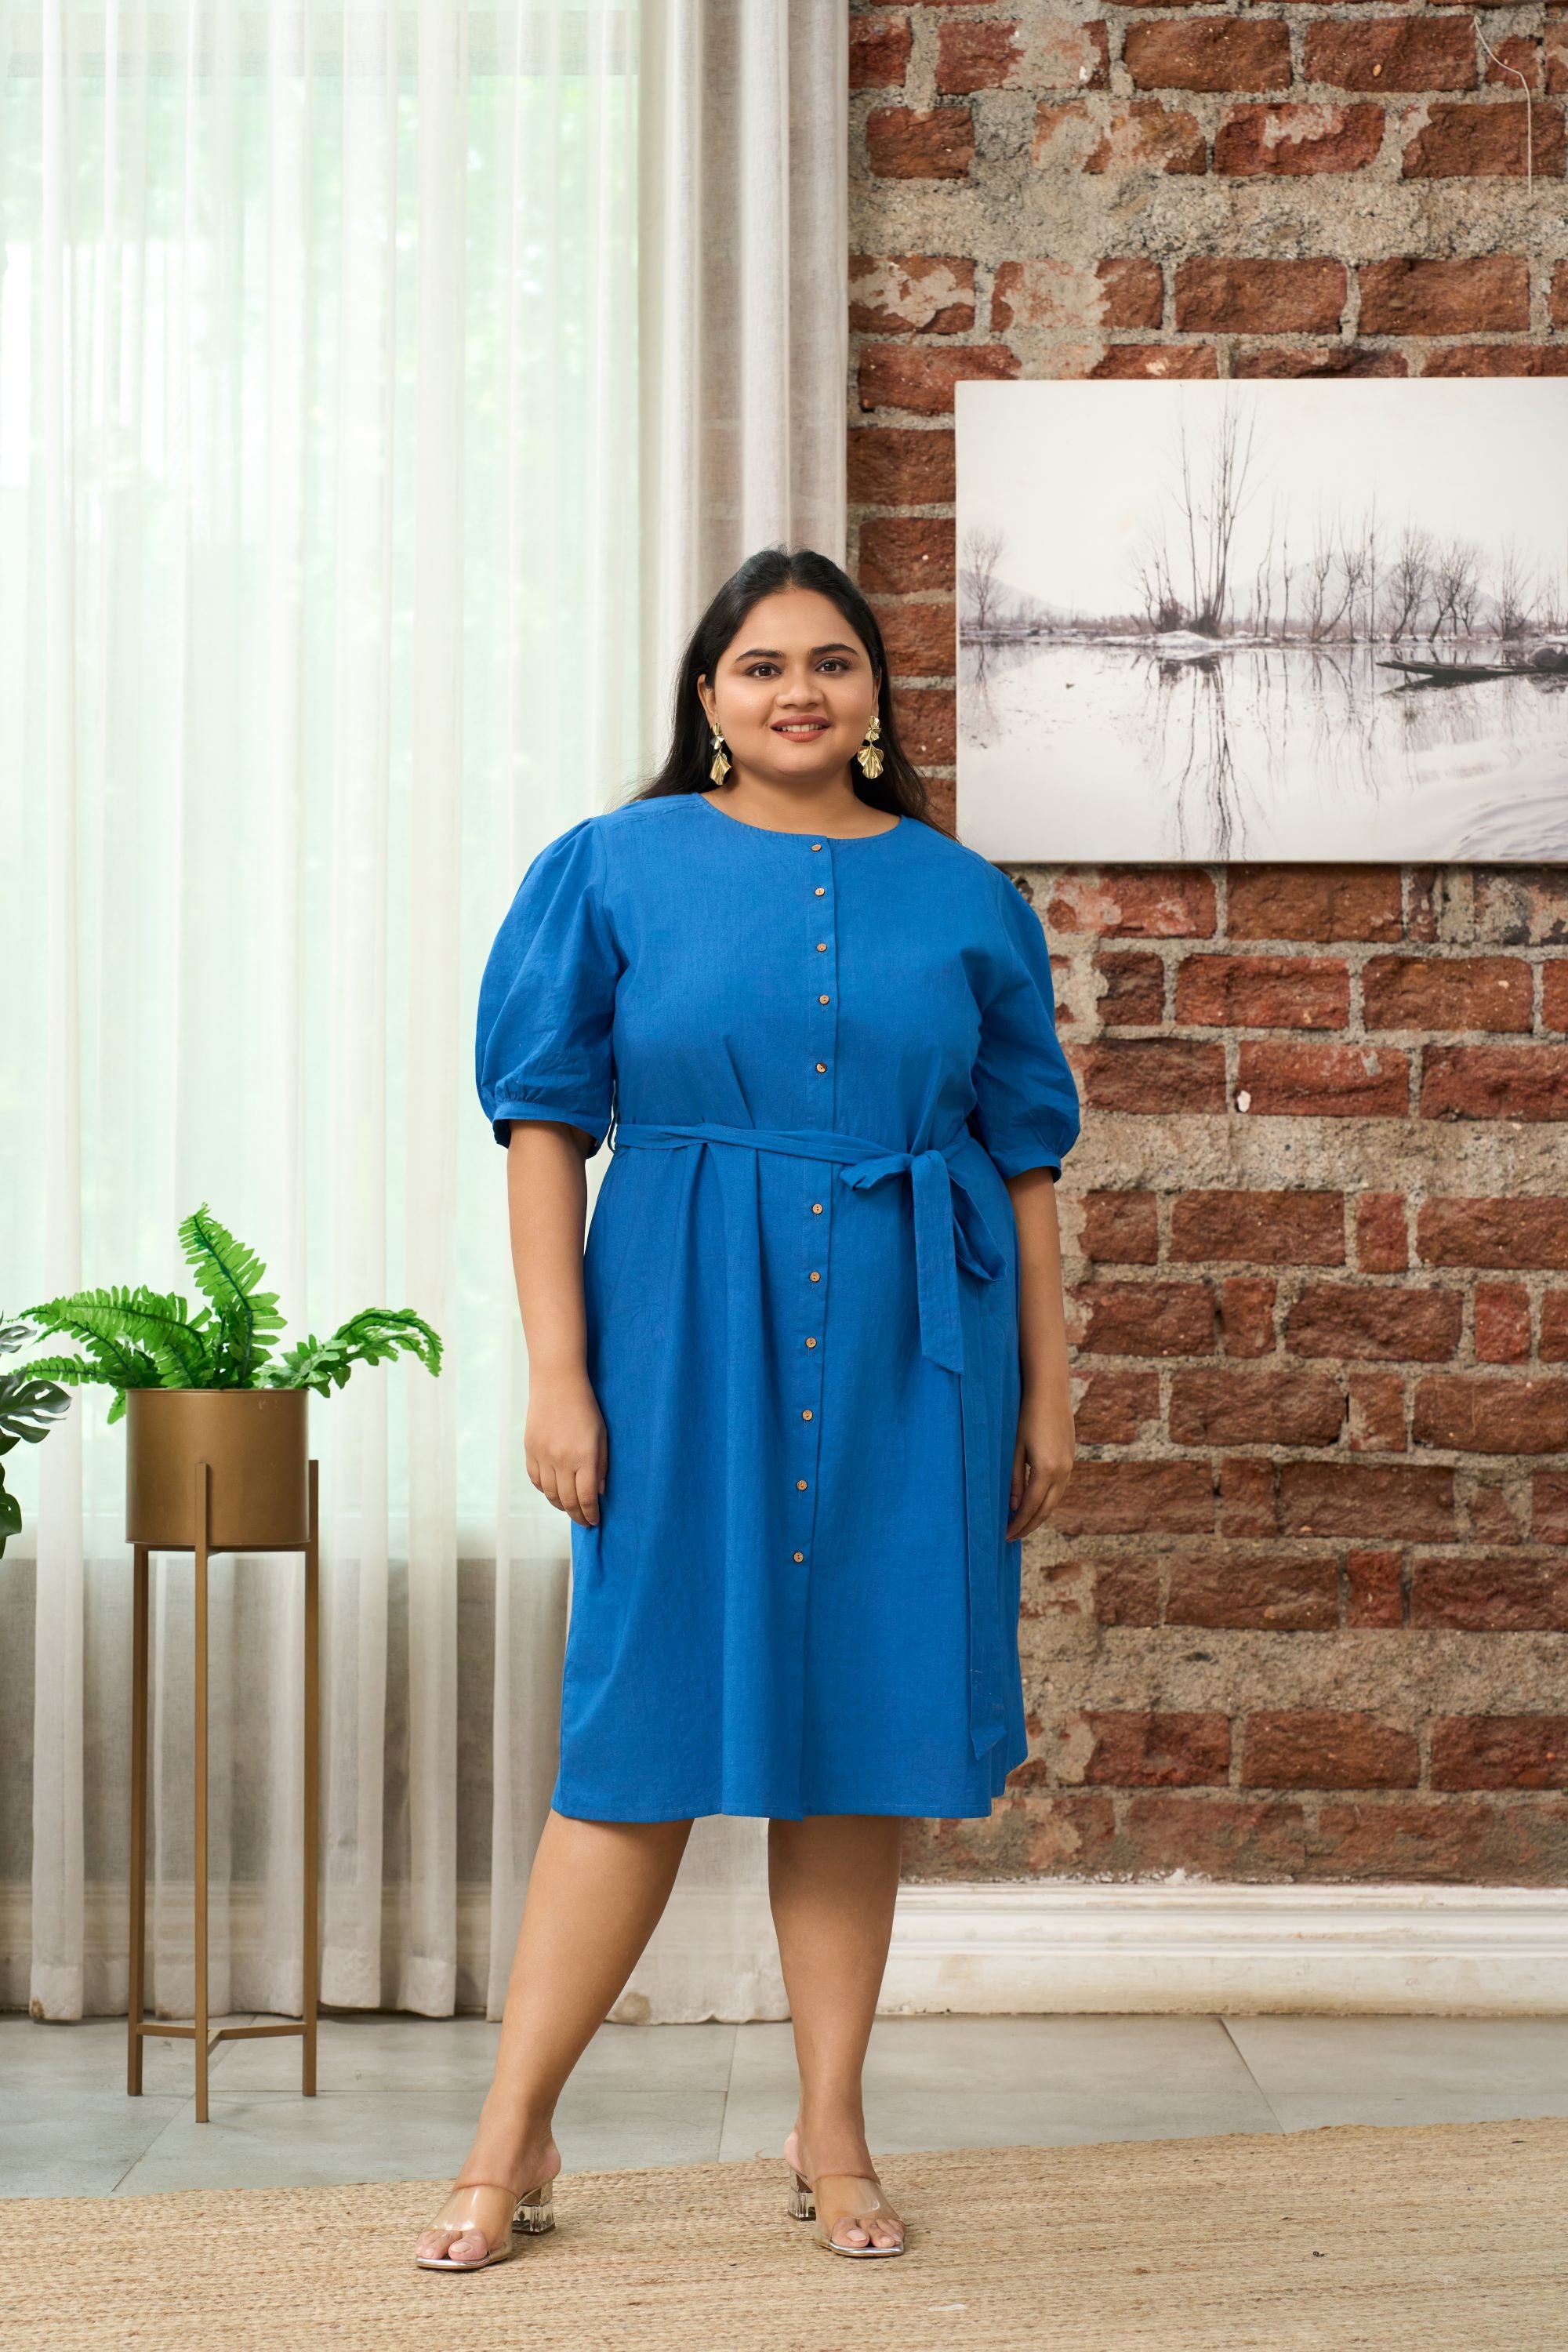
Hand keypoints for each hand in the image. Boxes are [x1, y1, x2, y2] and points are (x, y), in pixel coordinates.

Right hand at [524, 1370, 607, 1526]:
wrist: (557, 1385)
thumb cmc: (585, 1408)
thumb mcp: (602, 1436)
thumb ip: (601, 1465)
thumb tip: (598, 1492)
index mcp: (584, 1457)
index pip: (586, 1497)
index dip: (590, 1514)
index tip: (594, 1521)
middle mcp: (562, 1461)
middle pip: (567, 1500)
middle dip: (577, 1515)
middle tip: (583, 1522)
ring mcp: (543, 1456)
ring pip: (549, 1493)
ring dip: (560, 1505)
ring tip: (569, 1508)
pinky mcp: (530, 1450)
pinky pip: (535, 1479)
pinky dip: (544, 1490)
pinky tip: (552, 1491)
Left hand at [1005, 1381, 1073, 1540]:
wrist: (1049, 1392)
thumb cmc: (1024, 1416)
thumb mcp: (1013, 1448)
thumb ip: (1014, 1478)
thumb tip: (1013, 1506)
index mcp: (1046, 1470)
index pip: (1030, 1507)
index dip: (1018, 1524)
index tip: (1005, 1535)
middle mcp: (1063, 1471)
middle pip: (1046, 1509)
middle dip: (1029, 1525)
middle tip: (1011, 1537)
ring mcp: (1069, 1465)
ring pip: (1055, 1500)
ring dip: (1039, 1515)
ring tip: (1022, 1524)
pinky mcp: (1070, 1459)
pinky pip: (1060, 1488)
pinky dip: (1047, 1501)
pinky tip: (1034, 1503)